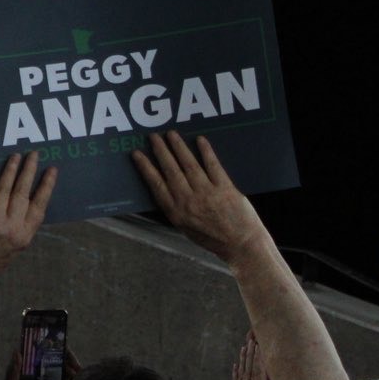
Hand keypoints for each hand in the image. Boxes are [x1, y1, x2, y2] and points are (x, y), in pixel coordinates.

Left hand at [0, 152, 57, 287]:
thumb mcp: (12, 252)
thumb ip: (20, 231)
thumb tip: (26, 206)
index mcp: (23, 238)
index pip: (39, 206)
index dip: (46, 186)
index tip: (52, 170)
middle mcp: (10, 229)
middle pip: (23, 193)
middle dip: (29, 170)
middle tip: (33, 154)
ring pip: (4, 189)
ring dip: (10, 170)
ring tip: (15, 156)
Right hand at [131, 132, 266, 262]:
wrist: (241, 245)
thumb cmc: (212, 239)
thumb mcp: (185, 228)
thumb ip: (175, 208)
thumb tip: (164, 188)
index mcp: (176, 212)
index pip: (156, 185)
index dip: (145, 167)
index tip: (137, 154)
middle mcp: (189, 201)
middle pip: (171, 170)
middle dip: (161, 151)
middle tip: (153, 136)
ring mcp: (207, 193)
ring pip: (189, 165)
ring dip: (179, 147)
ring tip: (171, 134)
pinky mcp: (225, 188)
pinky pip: (213, 166)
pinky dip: (206, 152)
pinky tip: (200, 140)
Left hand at [226, 334, 284, 379]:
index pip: (258, 372)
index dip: (258, 357)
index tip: (259, 344)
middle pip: (248, 369)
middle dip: (250, 353)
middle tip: (251, 339)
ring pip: (241, 373)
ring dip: (243, 359)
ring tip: (244, 347)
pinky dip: (236, 372)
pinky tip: (237, 365)